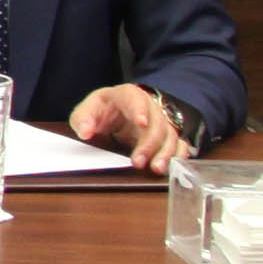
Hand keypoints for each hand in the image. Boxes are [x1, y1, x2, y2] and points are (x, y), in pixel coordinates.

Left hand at [68, 82, 189, 174]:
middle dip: (149, 143)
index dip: (139, 110)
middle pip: (156, 121)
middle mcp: (148, 106)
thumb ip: (83, 119)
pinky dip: (178, 155)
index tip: (141, 123)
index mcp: (126, 95)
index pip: (135, 98)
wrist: (118, 112)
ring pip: (170, 134)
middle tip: (138, 161)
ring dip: (165, 152)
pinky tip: (173, 166)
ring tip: (156, 168)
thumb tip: (85, 131)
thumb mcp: (87, 111)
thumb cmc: (103, 110)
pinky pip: (179, 143)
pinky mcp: (167, 135)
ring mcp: (160, 121)